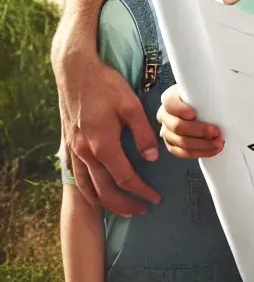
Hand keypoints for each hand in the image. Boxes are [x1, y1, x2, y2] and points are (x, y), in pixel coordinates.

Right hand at [53, 41, 159, 214]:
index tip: (154, 197)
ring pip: (89, 187)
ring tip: (123, 208)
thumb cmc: (106, 85)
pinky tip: (97, 194)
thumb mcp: (131, 105)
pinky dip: (89, 191)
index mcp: (103, 144)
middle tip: (143, 209)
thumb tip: (152, 157)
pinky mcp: (70, 145)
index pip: (124, 177)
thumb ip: (142, 133)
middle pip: (105, 190)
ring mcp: (75, 151)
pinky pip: (78, 177)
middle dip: (125, 203)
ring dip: (106, 202)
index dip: (140, 190)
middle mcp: (86, 153)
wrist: (75, 72)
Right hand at [157, 85, 222, 158]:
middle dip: (199, 131)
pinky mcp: (172, 144)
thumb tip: (228, 85)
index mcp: (170, 97)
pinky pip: (182, 152)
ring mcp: (167, 131)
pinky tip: (211, 150)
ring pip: (180, 142)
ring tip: (218, 142)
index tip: (194, 114)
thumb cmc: (204, 94)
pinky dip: (198, 152)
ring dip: (201, 145)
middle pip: (177, 126)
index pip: (170, 102)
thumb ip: (209, 87)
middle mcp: (165, 115)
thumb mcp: (204, 86)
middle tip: (216, 132)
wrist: (202, 105)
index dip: (180, 109)